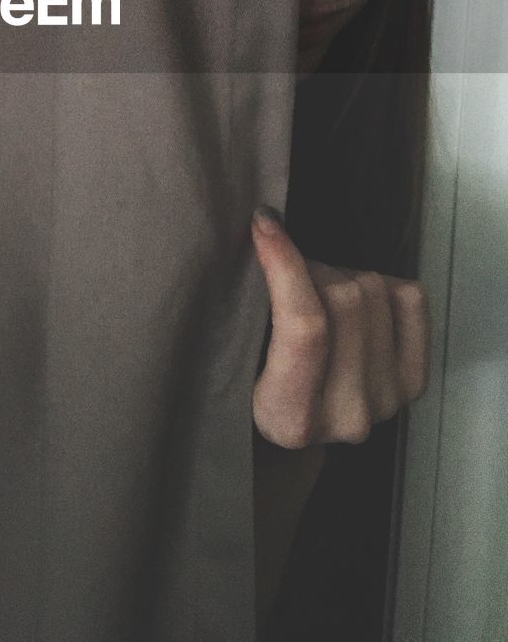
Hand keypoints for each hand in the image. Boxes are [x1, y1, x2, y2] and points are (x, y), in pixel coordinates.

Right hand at [251, 207, 430, 447]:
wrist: (295, 426)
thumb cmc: (251, 380)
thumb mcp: (236, 355)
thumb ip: (252, 309)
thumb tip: (267, 228)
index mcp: (289, 417)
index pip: (305, 326)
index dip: (284, 262)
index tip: (264, 223)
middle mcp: (348, 415)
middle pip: (344, 298)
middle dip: (308, 266)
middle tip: (287, 270)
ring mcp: (387, 399)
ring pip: (374, 290)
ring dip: (339, 274)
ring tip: (315, 289)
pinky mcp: (413, 381)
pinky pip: (410, 298)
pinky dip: (381, 284)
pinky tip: (353, 299)